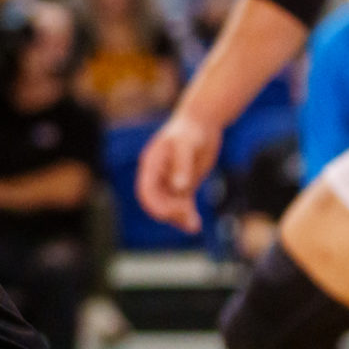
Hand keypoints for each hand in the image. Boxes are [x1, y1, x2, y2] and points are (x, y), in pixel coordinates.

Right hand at [135, 114, 215, 233]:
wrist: (202, 123)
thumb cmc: (191, 130)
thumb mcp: (186, 145)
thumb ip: (182, 165)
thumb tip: (179, 187)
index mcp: (151, 165)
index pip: (146, 190)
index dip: (154, 205)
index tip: (170, 214)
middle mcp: (157, 175)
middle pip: (156, 202)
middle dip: (169, 213)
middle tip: (189, 219)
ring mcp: (169, 180)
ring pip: (169, 205)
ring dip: (179, 218)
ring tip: (194, 226)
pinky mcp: (183, 184)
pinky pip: (182, 203)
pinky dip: (187, 214)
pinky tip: (195, 224)